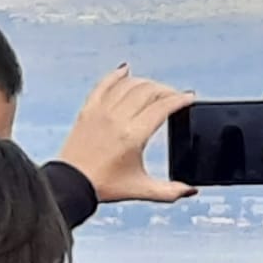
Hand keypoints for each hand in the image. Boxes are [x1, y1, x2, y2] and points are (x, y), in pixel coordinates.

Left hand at [57, 65, 196, 202]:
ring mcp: (101, 112)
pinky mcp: (88, 110)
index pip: (162, 107)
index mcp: (133, 135)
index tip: (189, 97)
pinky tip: (125, 70)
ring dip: (146, 83)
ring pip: (128, 84)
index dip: (180, 99)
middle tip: (174, 96)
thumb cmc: (104, 186)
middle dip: (166, 90)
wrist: (71, 184)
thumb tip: (191, 191)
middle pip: (148, 91)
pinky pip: (103, 84)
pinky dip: (116, 75)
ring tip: (156, 89)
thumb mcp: (141, 190)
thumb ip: (169, 191)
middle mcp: (117, 118)